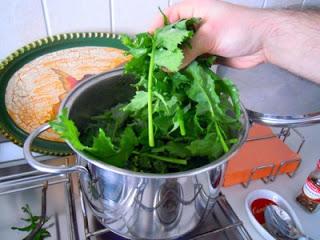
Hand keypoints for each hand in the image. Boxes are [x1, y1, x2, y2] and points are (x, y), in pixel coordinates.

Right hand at [150, 0, 268, 68]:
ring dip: (175, 62)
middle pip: (173, 37)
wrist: (265, 42)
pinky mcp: (207, 55)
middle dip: (164, 50)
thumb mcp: (209, 35)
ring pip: (182, 51)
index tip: (147, 45)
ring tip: (162, 75)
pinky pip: (192, 62)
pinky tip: (178, 78)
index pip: (168, 17)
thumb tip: (166, 68)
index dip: (156, 29)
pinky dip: (186, 69)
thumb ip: (187, 51)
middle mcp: (195, 25)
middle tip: (153, 64)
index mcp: (194, 11)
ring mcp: (201, 41)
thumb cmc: (239, 29)